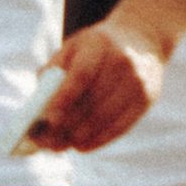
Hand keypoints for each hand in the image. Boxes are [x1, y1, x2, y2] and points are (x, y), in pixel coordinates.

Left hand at [28, 21, 164, 154]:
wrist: (143, 39)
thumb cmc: (97, 48)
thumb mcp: (74, 47)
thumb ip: (54, 71)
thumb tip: (38, 106)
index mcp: (100, 44)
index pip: (81, 75)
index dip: (64, 99)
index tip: (47, 119)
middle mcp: (123, 62)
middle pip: (93, 100)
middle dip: (67, 125)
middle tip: (45, 141)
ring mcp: (139, 81)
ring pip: (106, 116)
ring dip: (80, 136)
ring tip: (59, 146)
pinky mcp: (147, 99)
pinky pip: (122, 125)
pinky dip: (99, 140)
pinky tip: (81, 146)